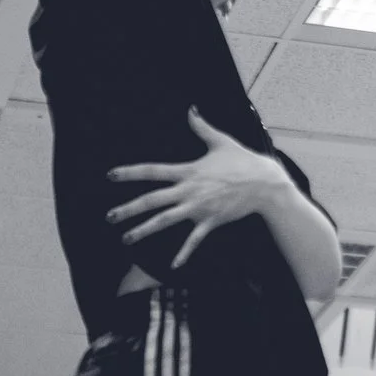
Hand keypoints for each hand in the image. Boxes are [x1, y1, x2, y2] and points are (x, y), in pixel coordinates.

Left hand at [106, 107, 293, 267]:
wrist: (265, 184)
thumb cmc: (243, 161)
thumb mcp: (220, 141)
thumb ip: (201, 126)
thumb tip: (190, 109)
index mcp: (188, 172)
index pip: (152, 171)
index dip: (130, 173)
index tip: (111, 176)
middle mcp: (189, 191)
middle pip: (152, 201)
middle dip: (129, 209)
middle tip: (110, 217)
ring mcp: (199, 209)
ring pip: (166, 221)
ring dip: (144, 230)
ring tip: (126, 238)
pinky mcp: (211, 221)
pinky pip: (194, 240)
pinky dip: (183, 253)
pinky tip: (173, 266)